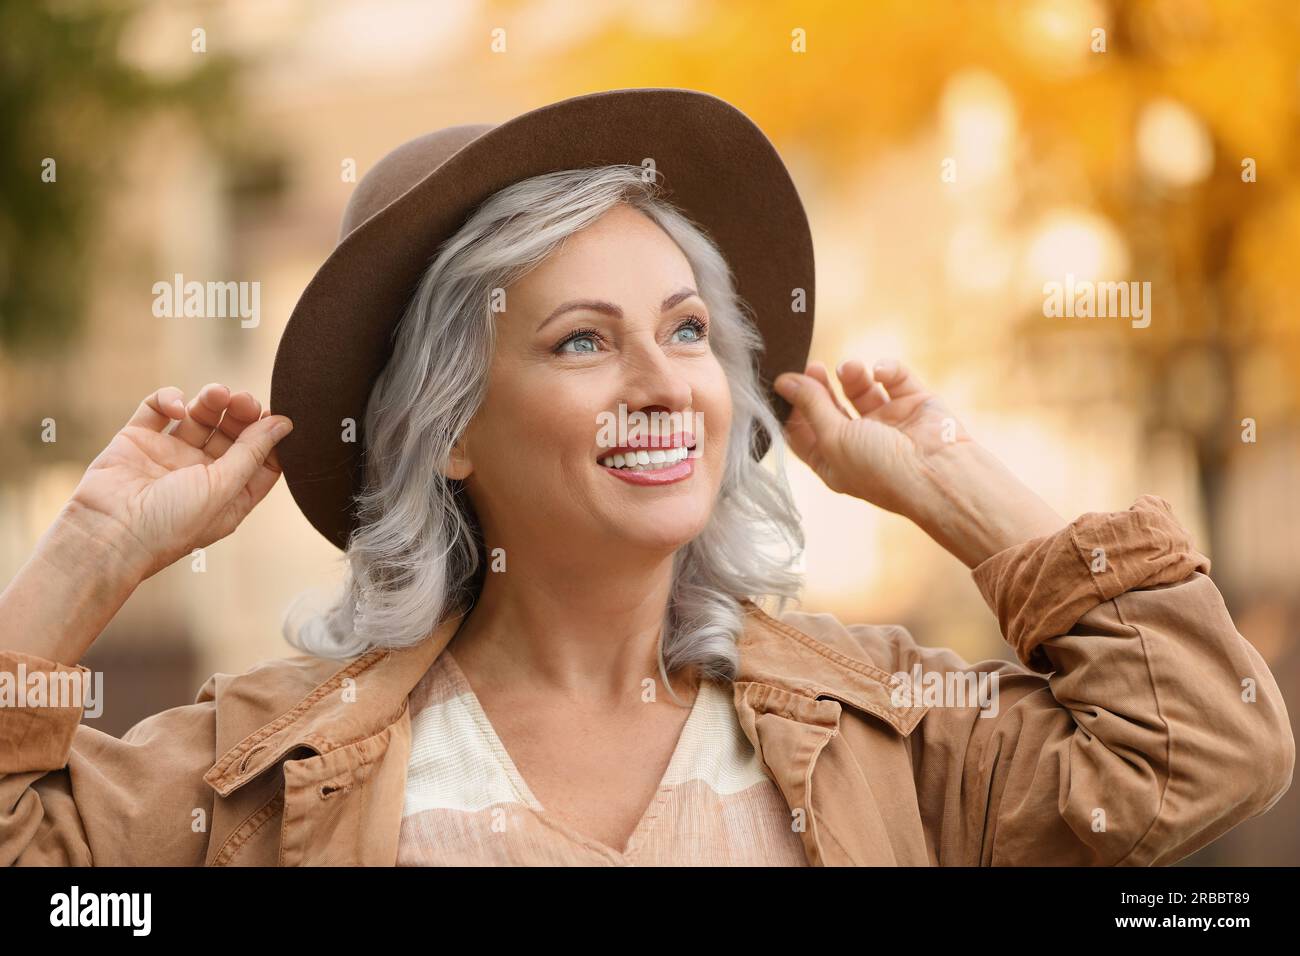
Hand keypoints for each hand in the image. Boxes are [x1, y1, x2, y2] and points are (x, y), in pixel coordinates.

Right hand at [65, 383, 292, 581]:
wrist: (107, 533)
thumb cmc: (171, 522)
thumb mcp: (223, 488)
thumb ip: (253, 453)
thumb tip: (285, 424)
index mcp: (228, 495)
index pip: (261, 460)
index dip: (271, 437)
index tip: (276, 417)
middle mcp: (201, 476)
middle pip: (233, 434)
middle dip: (243, 414)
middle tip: (244, 401)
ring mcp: (169, 456)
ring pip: (199, 417)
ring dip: (212, 401)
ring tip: (217, 393)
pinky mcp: (137, 440)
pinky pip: (157, 409)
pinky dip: (169, 399)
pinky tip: (177, 408)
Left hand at [774, 358, 970, 517]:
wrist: (938, 473)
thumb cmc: (880, 467)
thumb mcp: (833, 437)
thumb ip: (809, 405)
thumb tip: (783, 381)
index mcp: (834, 462)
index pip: (803, 433)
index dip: (791, 408)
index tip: (784, 383)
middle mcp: (859, 444)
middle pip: (829, 408)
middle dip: (818, 386)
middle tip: (813, 366)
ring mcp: (888, 424)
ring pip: (861, 391)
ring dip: (852, 375)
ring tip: (849, 369)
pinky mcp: (914, 405)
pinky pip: (895, 379)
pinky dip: (887, 370)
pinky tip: (882, 372)